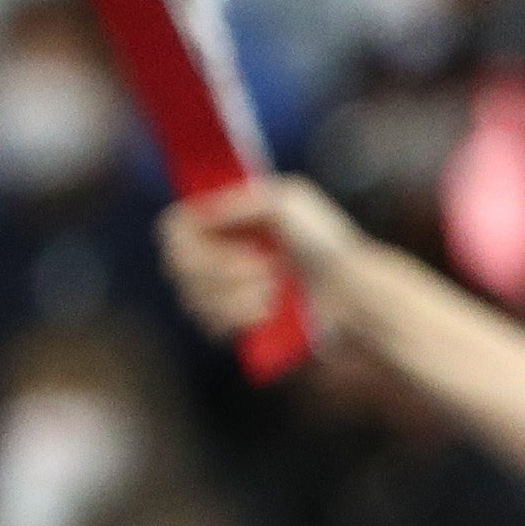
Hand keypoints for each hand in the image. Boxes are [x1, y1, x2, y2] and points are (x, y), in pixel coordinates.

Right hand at [162, 176, 360, 345]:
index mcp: (224, 222)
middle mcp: (215, 256)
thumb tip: (200, 214)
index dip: (189, 240)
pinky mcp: (232, 326)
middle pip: (177, 267)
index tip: (223, 243)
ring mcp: (221, 294)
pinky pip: (211, 327)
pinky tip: (269, 312)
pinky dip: (241, 318)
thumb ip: (240, 198)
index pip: (173, 229)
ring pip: (193, 299)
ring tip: (275, 290)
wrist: (352, 294)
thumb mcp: (288, 200)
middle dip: (222, 270)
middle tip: (266, 267)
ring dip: (238, 295)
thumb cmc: (326, 243)